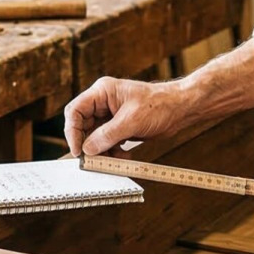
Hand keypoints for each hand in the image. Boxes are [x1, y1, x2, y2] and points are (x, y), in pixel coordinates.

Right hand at [65, 76, 199, 156]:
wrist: (180, 109)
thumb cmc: (159, 105)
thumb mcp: (132, 120)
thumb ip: (107, 135)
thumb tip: (88, 149)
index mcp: (102, 92)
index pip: (75, 111)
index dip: (73, 131)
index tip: (78, 150)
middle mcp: (103, 103)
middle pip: (83, 126)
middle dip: (88, 145)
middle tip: (93, 161)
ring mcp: (110, 116)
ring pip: (95, 138)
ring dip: (102, 151)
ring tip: (113, 160)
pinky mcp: (119, 127)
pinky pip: (107, 143)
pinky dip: (112, 152)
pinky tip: (123, 157)